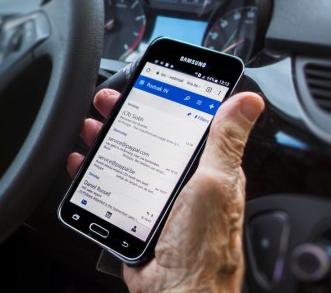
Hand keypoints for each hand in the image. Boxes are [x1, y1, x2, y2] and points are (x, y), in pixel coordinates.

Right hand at [68, 88, 265, 292]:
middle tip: (106, 104)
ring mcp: (154, 201)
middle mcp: (181, 185)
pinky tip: (82, 165)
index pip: (185, 126)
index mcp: (207, 172)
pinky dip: (91, 174)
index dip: (163, 102)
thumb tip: (248, 102)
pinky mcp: (131, 218)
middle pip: (149, 140)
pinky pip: (110, 190)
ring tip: (90, 129)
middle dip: (124, 118)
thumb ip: (225, 142)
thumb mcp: (216, 183)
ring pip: (126, 162)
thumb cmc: (203, 247)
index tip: (143, 84)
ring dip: (104, 142)